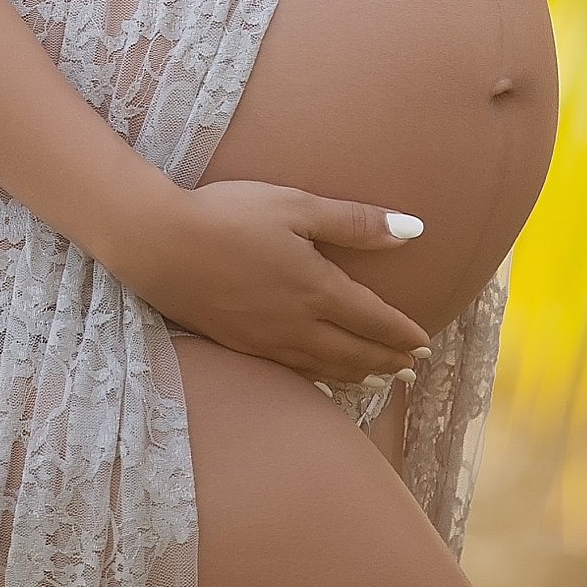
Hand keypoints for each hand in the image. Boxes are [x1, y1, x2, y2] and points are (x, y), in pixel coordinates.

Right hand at [131, 177, 433, 384]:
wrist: (161, 244)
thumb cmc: (230, 215)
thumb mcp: (295, 205)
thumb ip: (354, 222)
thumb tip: (414, 230)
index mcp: (318, 288)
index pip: (373, 319)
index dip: (402, 333)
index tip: (425, 343)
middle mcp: (299, 324)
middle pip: (355, 352)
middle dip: (388, 360)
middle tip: (412, 369)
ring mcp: (269, 340)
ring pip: (327, 368)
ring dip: (360, 375)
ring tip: (380, 381)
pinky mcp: (242, 345)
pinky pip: (294, 372)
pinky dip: (321, 380)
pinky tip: (324, 382)